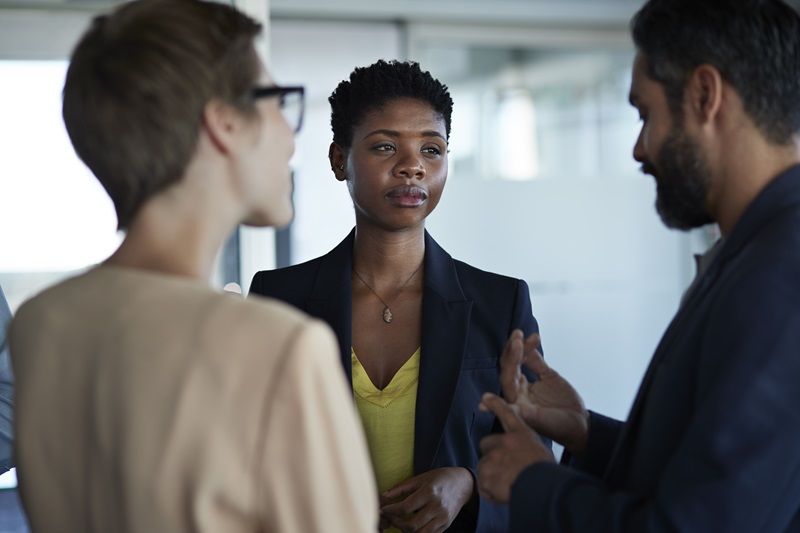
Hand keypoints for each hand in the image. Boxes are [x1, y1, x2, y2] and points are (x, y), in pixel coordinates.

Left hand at [379, 467, 472, 532]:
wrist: (463, 484)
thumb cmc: (439, 478)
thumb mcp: (420, 478)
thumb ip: (402, 488)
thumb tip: (384, 496)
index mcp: (429, 492)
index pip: (405, 507)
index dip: (391, 511)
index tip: (383, 510)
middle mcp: (437, 507)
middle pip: (412, 525)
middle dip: (397, 523)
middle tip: (391, 518)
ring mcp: (443, 518)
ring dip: (406, 531)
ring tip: (401, 522)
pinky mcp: (446, 525)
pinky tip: (412, 525)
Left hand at [477, 393, 554, 503]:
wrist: (542, 488)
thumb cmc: (546, 474)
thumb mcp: (541, 451)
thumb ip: (524, 447)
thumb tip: (518, 454)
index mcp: (520, 434)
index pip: (506, 413)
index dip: (495, 404)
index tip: (486, 397)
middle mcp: (504, 441)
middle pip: (486, 444)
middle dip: (491, 455)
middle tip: (506, 468)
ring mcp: (493, 457)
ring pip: (483, 465)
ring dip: (491, 475)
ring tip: (509, 484)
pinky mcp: (486, 475)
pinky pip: (483, 484)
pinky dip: (490, 491)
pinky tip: (503, 493)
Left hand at [491, 329, 589, 454]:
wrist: (580, 426)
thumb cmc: (558, 428)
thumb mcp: (539, 420)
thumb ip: (519, 411)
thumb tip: (489, 405)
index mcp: (515, 400)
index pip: (508, 377)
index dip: (511, 361)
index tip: (516, 345)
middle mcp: (520, 390)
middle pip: (510, 366)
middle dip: (514, 350)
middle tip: (518, 335)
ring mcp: (532, 382)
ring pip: (520, 360)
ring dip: (523, 347)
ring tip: (528, 335)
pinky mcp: (545, 376)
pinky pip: (535, 360)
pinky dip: (533, 349)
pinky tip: (535, 338)